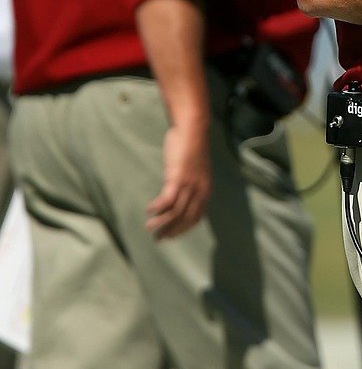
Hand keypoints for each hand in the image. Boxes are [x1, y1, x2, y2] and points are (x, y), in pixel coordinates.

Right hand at [146, 120, 210, 239]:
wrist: (192, 129)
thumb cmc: (192, 147)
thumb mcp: (196, 170)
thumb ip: (192, 183)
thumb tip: (181, 192)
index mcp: (205, 190)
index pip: (195, 218)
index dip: (183, 229)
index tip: (172, 235)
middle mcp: (199, 191)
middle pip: (185, 219)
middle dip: (171, 231)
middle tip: (159, 239)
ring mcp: (189, 185)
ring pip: (175, 212)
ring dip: (161, 222)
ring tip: (150, 228)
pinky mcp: (177, 178)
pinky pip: (167, 200)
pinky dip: (157, 207)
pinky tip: (149, 210)